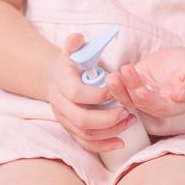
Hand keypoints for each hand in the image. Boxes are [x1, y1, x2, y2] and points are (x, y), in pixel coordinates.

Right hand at [45, 33, 138, 154]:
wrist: (54, 78)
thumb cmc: (70, 63)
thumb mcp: (72, 50)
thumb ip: (74, 44)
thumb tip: (77, 37)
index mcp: (61, 83)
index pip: (76, 93)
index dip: (97, 94)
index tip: (115, 90)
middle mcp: (60, 105)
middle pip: (82, 119)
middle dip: (107, 118)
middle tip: (127, 113)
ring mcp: (65, 120)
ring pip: (85, 134)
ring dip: (109, 132)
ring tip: (130, 122)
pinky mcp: (71, 130)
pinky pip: (85, 144)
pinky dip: (103, 146)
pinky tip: (121, 143)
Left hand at [106, 47, 184, 119]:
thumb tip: (179, 96)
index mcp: (170, 106)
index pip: (157, 105)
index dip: (149, 99)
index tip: (141, 90)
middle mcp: (153, 104)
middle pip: (138, 100)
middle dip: (130, 87)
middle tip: (126, 72)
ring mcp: (142, 93)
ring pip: (127, 96)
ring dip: (118, 88)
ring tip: (114, 76)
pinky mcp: (134, 82)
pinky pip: (122, 86)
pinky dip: (116, 83)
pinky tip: (113, 74)